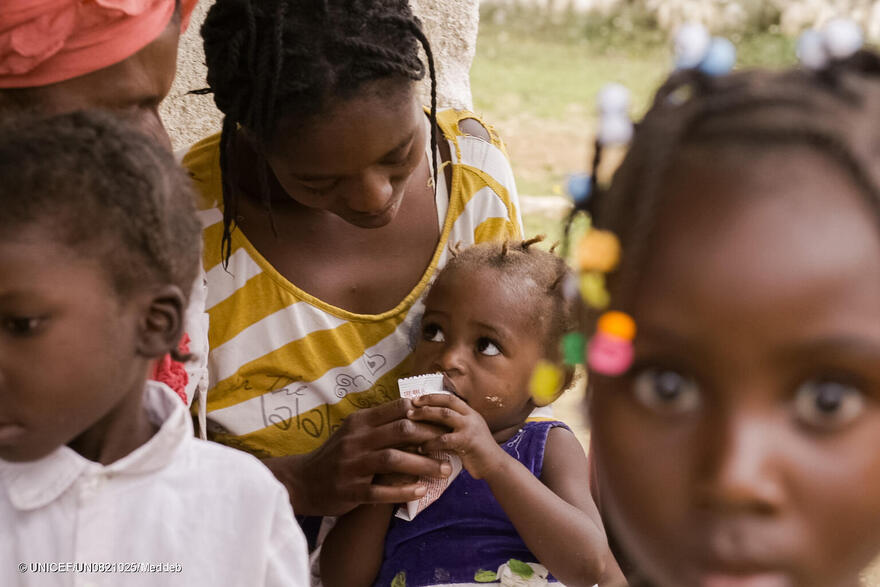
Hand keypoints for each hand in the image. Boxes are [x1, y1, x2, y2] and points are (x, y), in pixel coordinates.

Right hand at [269, 398, 451, 515]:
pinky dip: (403, 491)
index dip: (424, 413)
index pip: (397, 409)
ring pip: (394, 460)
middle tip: (451, 445)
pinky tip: (420, 491)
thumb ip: (380, 423)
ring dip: (423, 465)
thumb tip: (415, 414)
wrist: (303, 481)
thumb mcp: (353, 431)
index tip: (443, 421)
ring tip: (444, 471)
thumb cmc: (336, 454)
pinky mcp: (351, 491)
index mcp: (360, 422)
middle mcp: (357, 440)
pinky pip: (381, 491)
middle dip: (430, 437)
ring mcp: (353, 465)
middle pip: (401, 431)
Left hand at [407, 393, 506, 479]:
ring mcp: (470, 428)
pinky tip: (421, 448)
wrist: (496, 467)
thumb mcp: (468, 433)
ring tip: (410, 420)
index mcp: (470, 413)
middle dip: (426, 403)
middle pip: (445, 403)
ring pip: (444, 415)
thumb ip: (454, 427)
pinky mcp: (467, 442)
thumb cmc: (478, 453)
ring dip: (425, 415)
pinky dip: (430, 443)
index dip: (432, 396)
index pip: (450, 398)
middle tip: (410, 406)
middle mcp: (471, 417)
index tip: (417, 398)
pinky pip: (444, 439)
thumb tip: (430, 424)